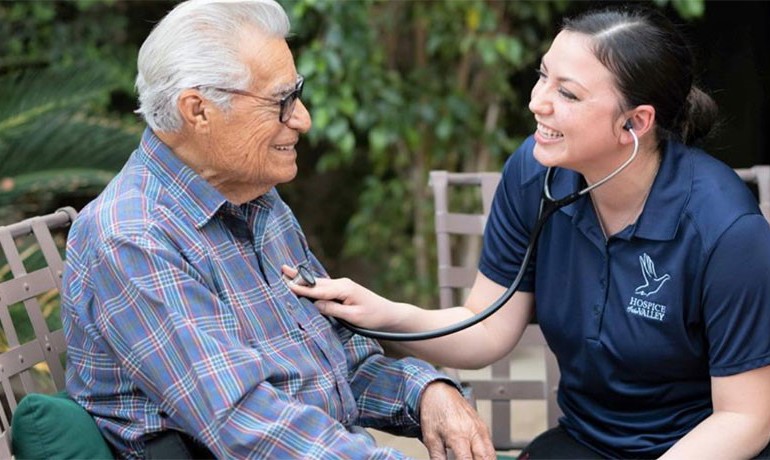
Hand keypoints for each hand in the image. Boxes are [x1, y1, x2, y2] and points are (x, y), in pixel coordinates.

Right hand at [281, 265, 407, 329]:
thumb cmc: (373, 317)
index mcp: (344, 288)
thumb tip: (316, 304)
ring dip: (303, 279)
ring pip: (319, 283)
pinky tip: (304, 282)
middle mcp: (342, 284)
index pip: (318, 289)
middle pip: (316, 281)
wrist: (389, 314)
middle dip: (298, 277)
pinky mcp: (343, 290)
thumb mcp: (354, 316)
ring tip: (287, 272)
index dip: (301, 288)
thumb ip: (334, 309)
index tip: (286, 285)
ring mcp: (342, 286)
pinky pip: (324, 287)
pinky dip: (312, 284)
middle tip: (281, 269)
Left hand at [419, 382, 494, 459]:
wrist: (439, 392)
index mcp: (459, 435)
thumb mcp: (431, 438)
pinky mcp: (483, 427)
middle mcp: (473, 432)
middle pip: (485, 459)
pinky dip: (488, 457)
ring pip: (491, 454)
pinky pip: (490, 446)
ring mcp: (481, 429)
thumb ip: (438, 458)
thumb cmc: (434, 412)